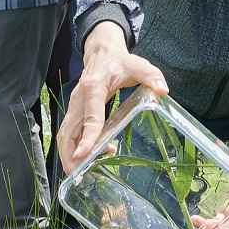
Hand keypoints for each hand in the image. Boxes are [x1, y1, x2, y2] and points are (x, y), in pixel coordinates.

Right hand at [57, 21, 168, 171]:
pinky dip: (76, 148)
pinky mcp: (75, 111)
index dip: (87, 137)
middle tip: (78, 175)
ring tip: (84, 172)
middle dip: (70, 155)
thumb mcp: (138, 65)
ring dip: (70, 155)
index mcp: (94, 87)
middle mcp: (79, 98)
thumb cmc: (120, 62)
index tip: (84, 155)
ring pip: (65, 134)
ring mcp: (75, 105)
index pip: (90, 116)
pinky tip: (93, 156)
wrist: (102, 53)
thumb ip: (152, 76)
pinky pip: (71, 133)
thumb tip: (163, 90)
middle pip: (68, 131)